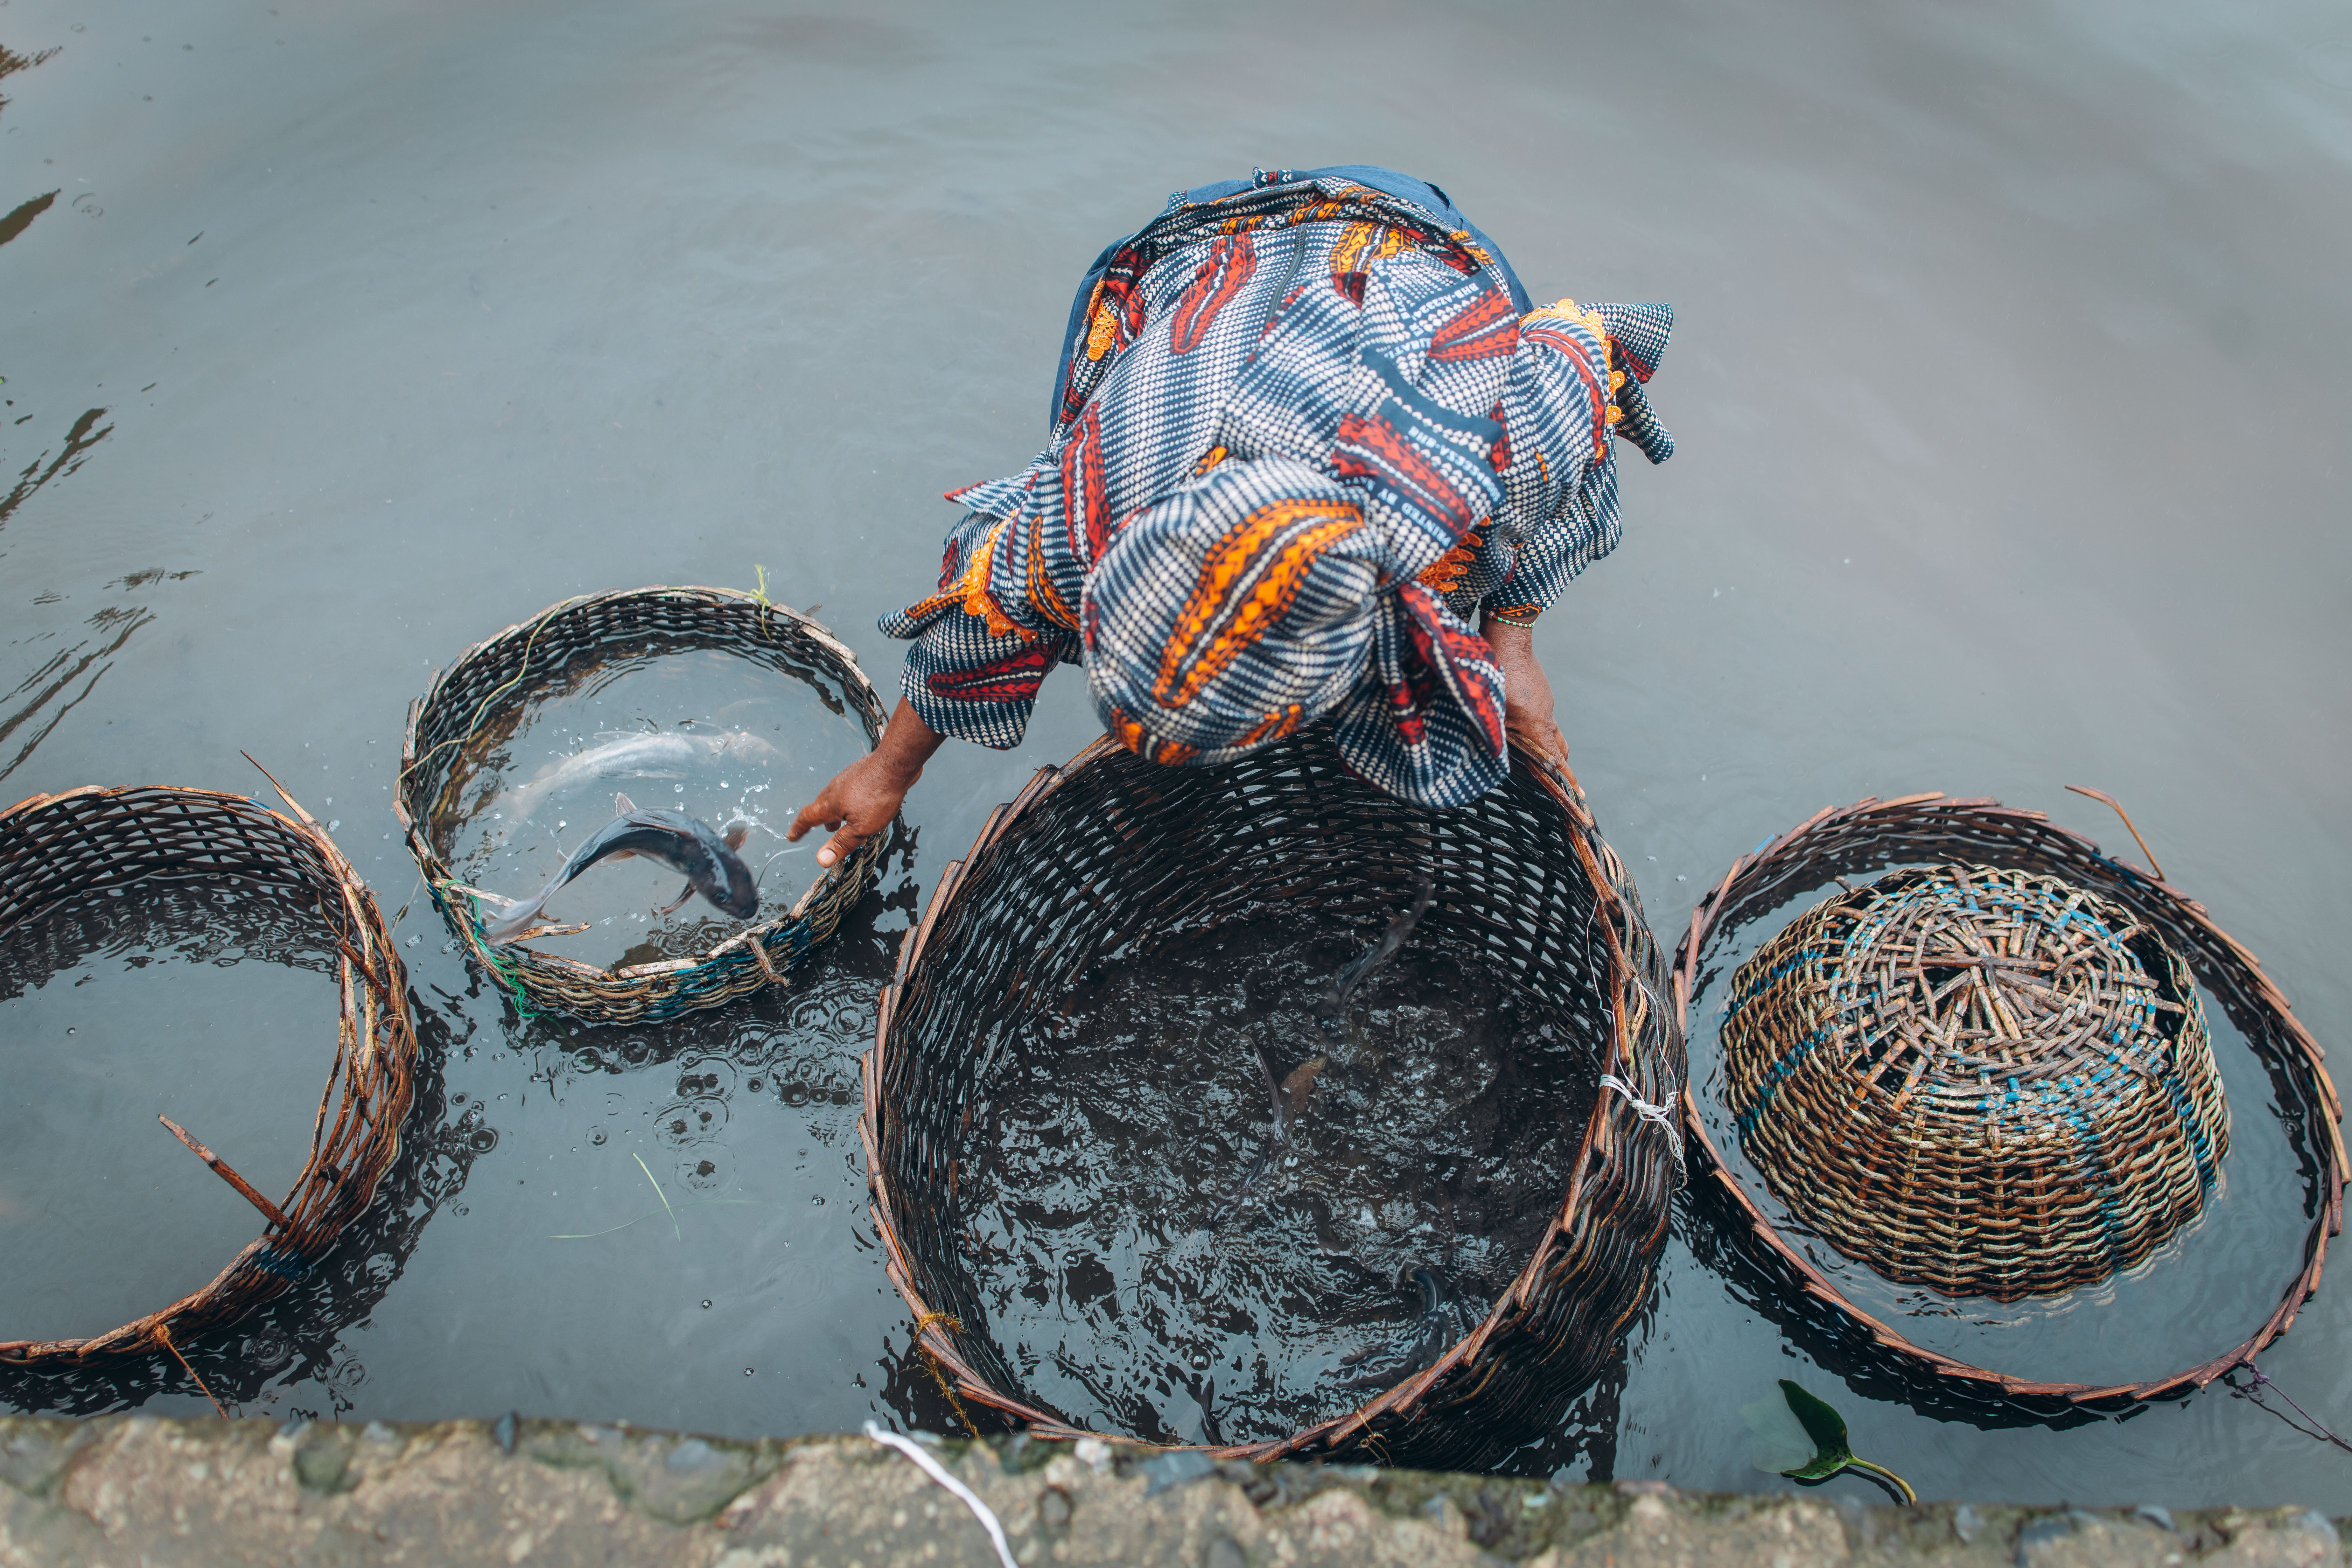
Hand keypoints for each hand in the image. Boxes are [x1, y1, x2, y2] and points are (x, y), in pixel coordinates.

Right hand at [787, 699, 945, 867]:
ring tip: (839, 821)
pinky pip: (847, 790)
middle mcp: (834, 789)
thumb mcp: (861, 827)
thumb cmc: (879, 794)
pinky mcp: (860, 773)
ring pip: (834, 798)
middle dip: (818, 821)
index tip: (792, 836)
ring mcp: (847, 779)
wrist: (895, 763)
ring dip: (834, 811)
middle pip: (820, 807)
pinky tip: (859, 804)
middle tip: (819, 830)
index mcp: (830, 804)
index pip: (807, 818)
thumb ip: (842, 843)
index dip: (798, 829)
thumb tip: (821, 859)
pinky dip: (847, 801)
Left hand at [1480, 617, 1568, 766]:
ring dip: (1546, 742)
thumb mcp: (1494, 712)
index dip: (1566, 778)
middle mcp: (1546, 715)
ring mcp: (1543, 701)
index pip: (1557, 759)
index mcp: (1537, 726)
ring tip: (1532, 752)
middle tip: (1558, 777)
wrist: (1507, 639)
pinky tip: (1517, 721)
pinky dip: (1535, 724)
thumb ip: (1498, 735)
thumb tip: (1495, 755)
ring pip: (1549, 728)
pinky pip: (1541, 713)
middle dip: (1560, 763)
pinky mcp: (1538, 690)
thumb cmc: (1498, 677)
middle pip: (1559, 746)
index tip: (1578, 793)